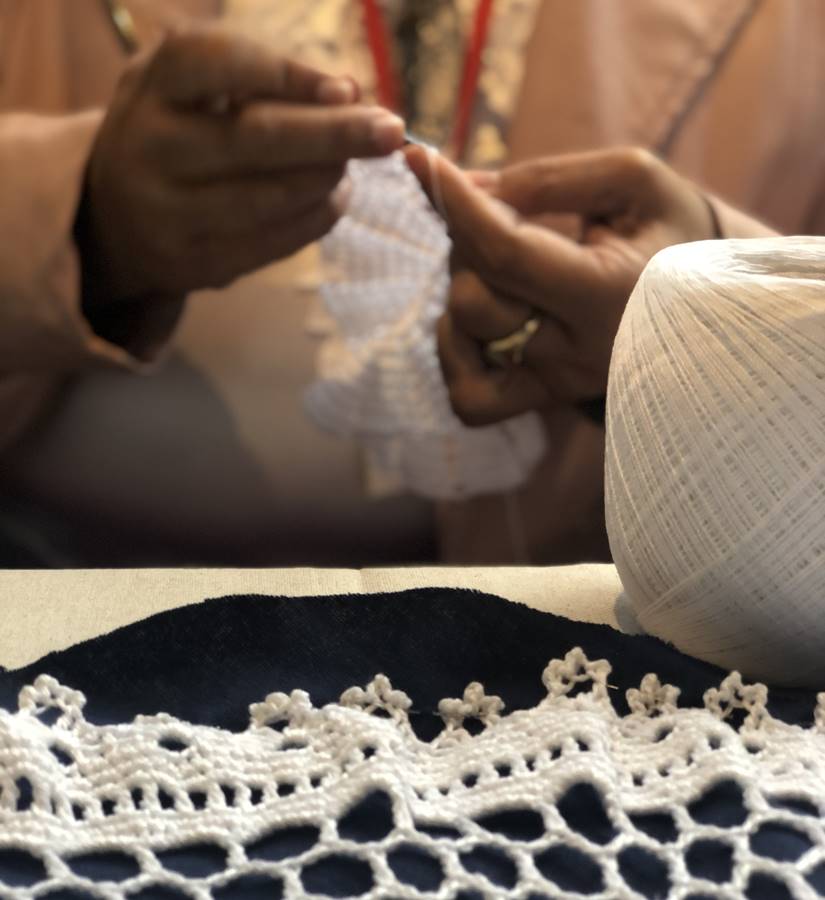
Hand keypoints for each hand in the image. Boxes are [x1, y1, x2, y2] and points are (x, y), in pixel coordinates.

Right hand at [78, 25, 405, 309]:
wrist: (110, 220)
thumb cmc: (173, 133)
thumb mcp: (191, 87)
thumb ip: (259, 78)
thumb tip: (348, 92)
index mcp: (153, 87)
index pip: (220, 64)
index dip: (288, 75)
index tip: (346, 88)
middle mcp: (151, 148)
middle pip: (254, 139)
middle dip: (333, 134)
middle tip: (392, 131)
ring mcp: (169, 213)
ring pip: (269, 198)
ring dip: (328, 179)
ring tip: (354, 165)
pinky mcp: (193, 264)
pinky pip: (271, 244)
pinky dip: (316, 219)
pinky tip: (336, 198)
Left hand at [405, 146, 715, 425]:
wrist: (710, 306)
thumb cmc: (671, 234)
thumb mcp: (634, 182)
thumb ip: (551, 181)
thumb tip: (470, 188)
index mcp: (608, 294)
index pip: (507, 253)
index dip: (456, 204)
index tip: (421, 159)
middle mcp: (577, 352)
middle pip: (474, 299)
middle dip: (467, 242)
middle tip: (498, 213)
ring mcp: (556, 385)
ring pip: (464, 341)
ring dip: (462, 287)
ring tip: (504, 261)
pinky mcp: (542, 402)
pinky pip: (469, 399)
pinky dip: (454, 352)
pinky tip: (478, 318)